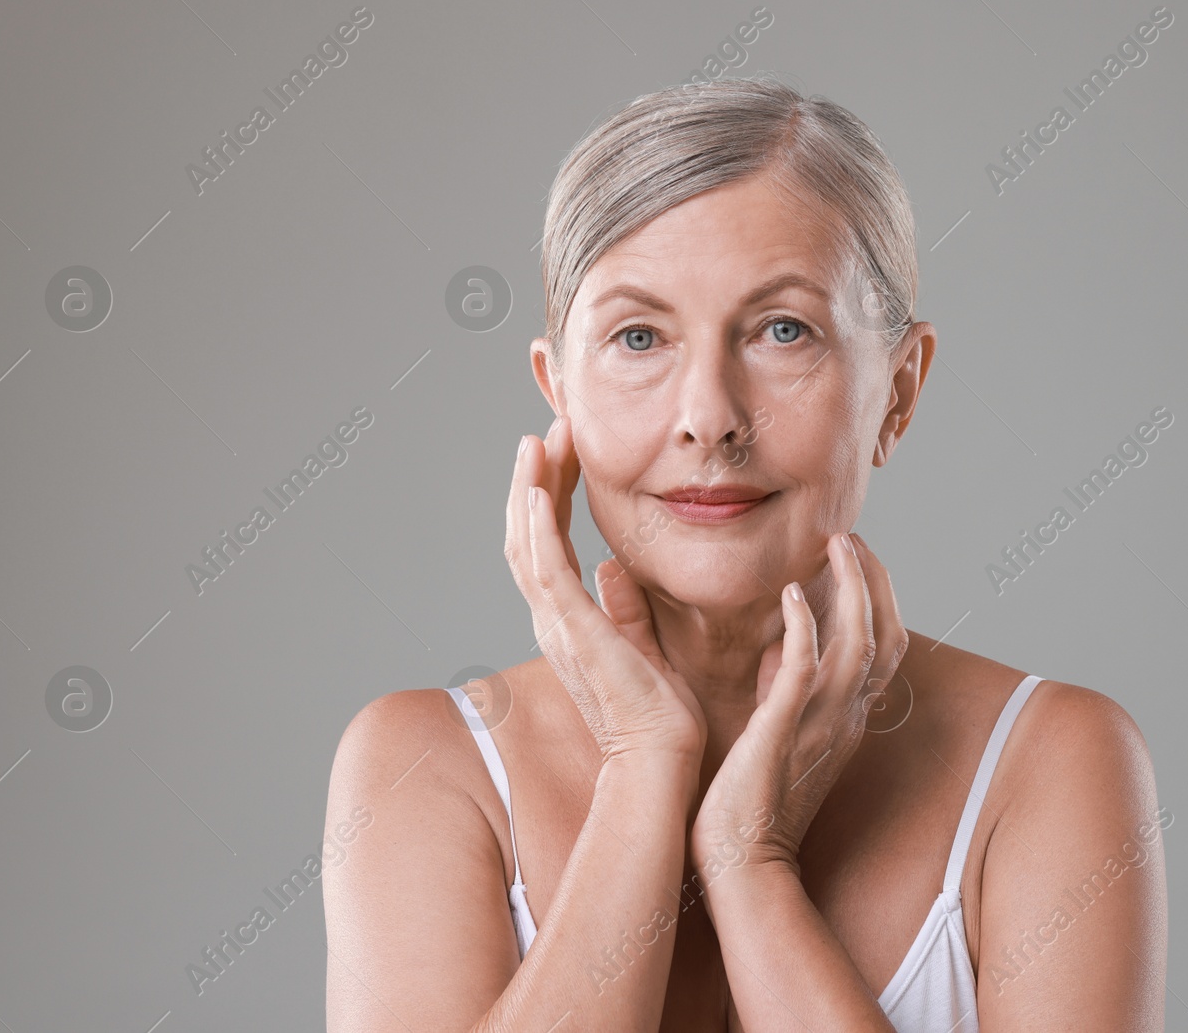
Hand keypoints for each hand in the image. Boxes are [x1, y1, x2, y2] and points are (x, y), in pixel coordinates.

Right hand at [506, 415, 707, 766]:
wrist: (661, 759)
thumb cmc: (657, 713)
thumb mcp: (640, 645)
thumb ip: (624, 607)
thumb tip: (614, 569)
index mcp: (567, 620)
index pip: (547, 543)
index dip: (549, 493)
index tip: (563, 450)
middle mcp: (552, 619)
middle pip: (526, 534)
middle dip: (535, 477)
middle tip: (547, 428)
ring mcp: (558, 625)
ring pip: (527, 543)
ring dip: (531, 488)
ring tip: (539, 440)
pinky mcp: (574, 632)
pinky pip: (547, 571)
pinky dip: (538, 529)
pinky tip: (540, 490)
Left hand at [689, 532, 907, 880]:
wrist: (741, 861)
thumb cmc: (750, 801)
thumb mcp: (780, 735)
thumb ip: (786, 692)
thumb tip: (778, 650)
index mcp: (846, 718)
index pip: (883, 646)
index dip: (879, 597)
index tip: (857, 556)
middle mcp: (845, 718)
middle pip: (886, 635)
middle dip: (876, 580)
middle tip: (853, 537)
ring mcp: (821, 724)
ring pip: (860, 642)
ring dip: (853, 587)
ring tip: (837, 544)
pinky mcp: (784, 730)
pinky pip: (806, 669)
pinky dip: (805, 626)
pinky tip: (793, 592)